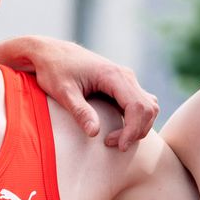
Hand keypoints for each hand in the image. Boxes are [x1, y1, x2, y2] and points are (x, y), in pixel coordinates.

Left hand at [0, 36, 157, 150]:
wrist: (51, 53)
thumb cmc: (54, 70)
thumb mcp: (63, 92)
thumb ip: (80, 111)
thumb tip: (95, 133)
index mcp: (113, 75)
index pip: (138, 107)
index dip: (133, 130)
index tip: (118, 146)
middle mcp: (125, 75)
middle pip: (148, 108)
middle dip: (136, 131)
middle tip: (113, 144)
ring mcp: (126, 79)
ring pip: (148, 107)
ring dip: (138, 127)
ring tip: (114, 139)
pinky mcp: (122, 85)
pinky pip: (140, 104)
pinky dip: (136, 120)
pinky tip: (118, 130)